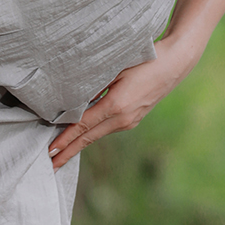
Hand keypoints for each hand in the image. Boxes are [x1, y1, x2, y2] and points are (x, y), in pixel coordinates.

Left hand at [47, 0, 224, 169]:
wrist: (175, 64)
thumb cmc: (144, 58)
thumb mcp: (115, 68)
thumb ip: (93, 83)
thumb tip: (71, 98)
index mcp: (115, 106)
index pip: (82, 126)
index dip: (65, 140)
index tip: (50, 151)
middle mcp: (122, 119)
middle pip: (87, 139)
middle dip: (67, 153)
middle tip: (49, 166)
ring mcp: (128, 122)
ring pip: (96, 136)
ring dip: (77, 146)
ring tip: (60, 155)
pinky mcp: (132, 120)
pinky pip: (105, 130)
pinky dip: (90, 136)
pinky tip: (80, 140)